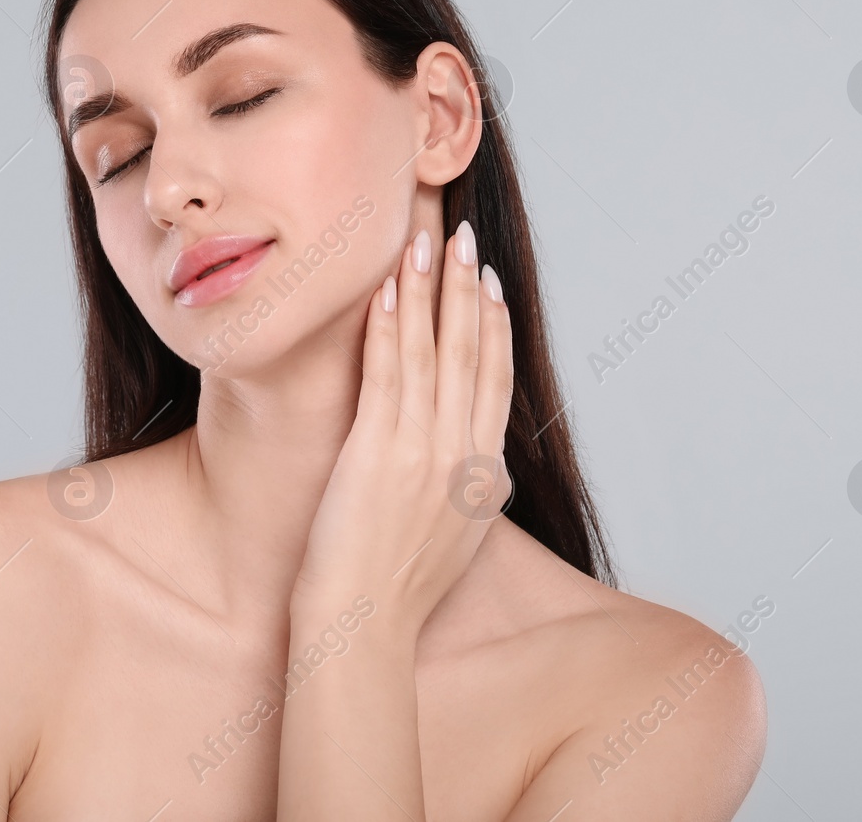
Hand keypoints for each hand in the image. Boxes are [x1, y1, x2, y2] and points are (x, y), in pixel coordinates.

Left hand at [292, 219, 513, 635]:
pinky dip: (387, 325)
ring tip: (424, 242)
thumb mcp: (459, 536)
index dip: (493, 324)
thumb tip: (476, 464)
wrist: (365, 624)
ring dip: (427, 290)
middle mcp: (463, 453)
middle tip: (465, 238)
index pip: (496, 378)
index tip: (489, 281)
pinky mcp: (379, 450)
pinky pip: (386, 372)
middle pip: (471, 352)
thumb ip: (469, 489)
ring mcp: (424, 449)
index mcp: (485, 472)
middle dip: (467, 288)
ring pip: (431, 351)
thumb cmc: (398, 590)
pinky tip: (384, 291)